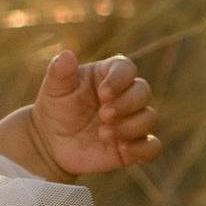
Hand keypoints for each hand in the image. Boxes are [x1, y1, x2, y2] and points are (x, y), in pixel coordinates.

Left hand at [25, 46, 160, 180]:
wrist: (52, 143)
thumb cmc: (56, 108)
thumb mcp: (54, 89)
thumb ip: (59, 72)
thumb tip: (66, 54)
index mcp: (108, 75)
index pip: (126, 68)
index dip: (119, 79)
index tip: (103, 93)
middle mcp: (125, 96)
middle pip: (143, 91)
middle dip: (126, 103)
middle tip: (103, 115)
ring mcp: (131, 121)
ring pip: (149, 118)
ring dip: (130, 126)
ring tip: (103, 134)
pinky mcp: (134, 146)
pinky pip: (153, 147)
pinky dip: (144, 149)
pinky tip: (123, 151)